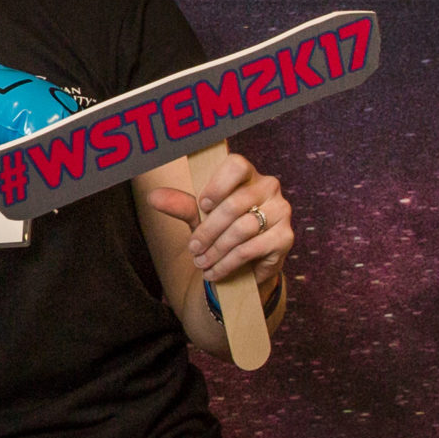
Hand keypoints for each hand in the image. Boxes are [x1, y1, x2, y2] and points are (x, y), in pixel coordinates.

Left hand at [143, 151, 291, 289]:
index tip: (202, 205)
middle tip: (193, 248)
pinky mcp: (285, 237)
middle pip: (235, 204)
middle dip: (208, 230)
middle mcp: (268, 187)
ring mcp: (280, 211)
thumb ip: (180, 204)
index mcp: (247, 174)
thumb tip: (153, 197)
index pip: (236, 165)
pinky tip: (214, 272)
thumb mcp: (198, 215)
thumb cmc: (221, 228)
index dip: (217, 185)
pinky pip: (252, 249)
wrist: (245, 262)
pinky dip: (228, 263)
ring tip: (200, 262)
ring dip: (216, 249)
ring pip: (243, 228)